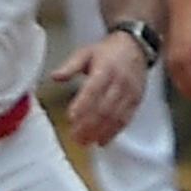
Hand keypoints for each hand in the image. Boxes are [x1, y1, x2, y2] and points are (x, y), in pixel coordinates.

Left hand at [55, 33, 150, 148]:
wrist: (136, 48)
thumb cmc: (108, 52)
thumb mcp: (86, 52)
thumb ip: (70, 66)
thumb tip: (54, 77)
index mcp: (105, 69)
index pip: (93, 90)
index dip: (82, 105)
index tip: (70, 118)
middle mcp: (119, 83)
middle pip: (104, 108)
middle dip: (89, 125)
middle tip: (76, 138)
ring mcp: (129, 94)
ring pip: (115, 117)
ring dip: (100, 132)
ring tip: (86, 142)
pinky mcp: (136, 102)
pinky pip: (125, 120)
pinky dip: (114, 132)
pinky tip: (103, 141)